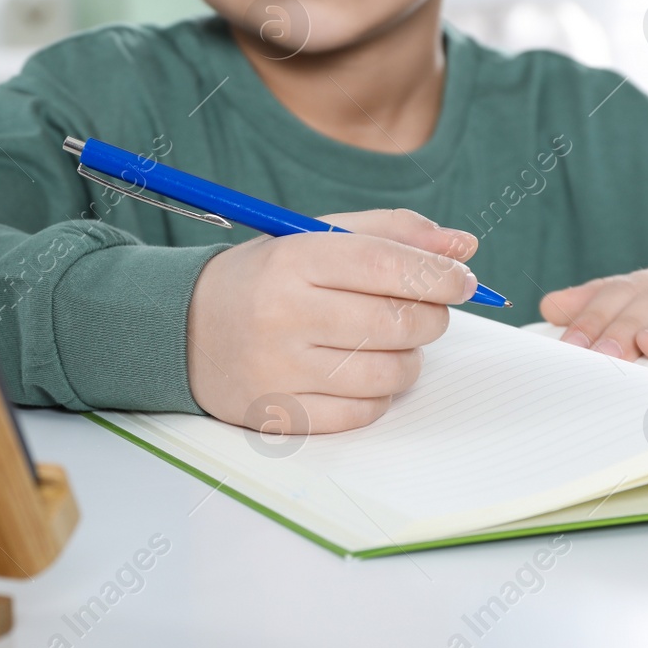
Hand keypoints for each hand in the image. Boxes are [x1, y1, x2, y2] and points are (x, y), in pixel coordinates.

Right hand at [186, 208, 478, 434]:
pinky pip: (362, 413)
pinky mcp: (279, 414)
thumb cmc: (265, 280)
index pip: (385, 264)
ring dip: (409, 359)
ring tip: (392, 343)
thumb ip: (390, 233)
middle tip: (427, 311)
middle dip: (430, 316)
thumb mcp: (315, 238)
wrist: (185, 329)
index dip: (438, 274)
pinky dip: (379, 395)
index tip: (463, 280)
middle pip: (394, 322)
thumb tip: (462, 247)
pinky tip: (364, 374)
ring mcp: (278, 369)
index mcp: (291, 260)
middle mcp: (282, 314)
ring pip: (387, 373)